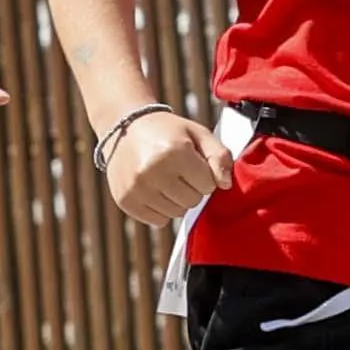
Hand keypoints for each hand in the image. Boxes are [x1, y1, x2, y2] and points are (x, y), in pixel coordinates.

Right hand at [103, 111, 236, 229]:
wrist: (124, 128)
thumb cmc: (167, 132)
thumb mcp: (198, 133)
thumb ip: (219, 156)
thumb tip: (225, 185)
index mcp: (174, 151)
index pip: (209, 185)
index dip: (204, 174)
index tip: (191, 163)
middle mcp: (152, 171)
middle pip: (193, 201)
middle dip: (191, 188)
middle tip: (178, 171)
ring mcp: (136, 188)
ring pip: (177, 213)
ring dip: (177, 200)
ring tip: (165, 179)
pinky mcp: (125, 200)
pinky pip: (159, 221)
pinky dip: (161, 209)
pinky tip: (154, 190)